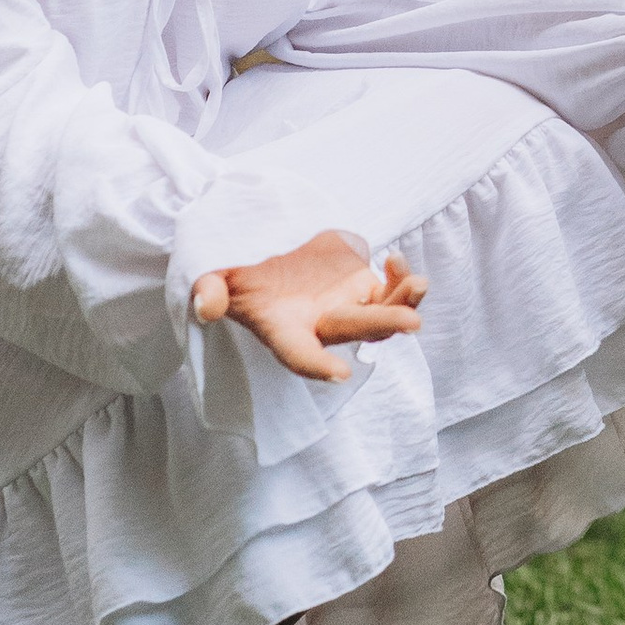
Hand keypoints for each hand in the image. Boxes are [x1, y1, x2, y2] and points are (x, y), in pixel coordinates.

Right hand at [191, 229, 426, 382]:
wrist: (264, 252)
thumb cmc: (237, 273)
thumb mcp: (215, 276)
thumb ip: (210, 291)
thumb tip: (206, 304)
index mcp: (282, 328)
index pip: (298, 353)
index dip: (317, 365)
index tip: (340, 373)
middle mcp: (317, 324)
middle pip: (351, 331)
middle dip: (381, 326)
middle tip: (412, 322)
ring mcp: (344, 305)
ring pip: (380, 315)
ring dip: (403, 304)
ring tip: (418, 284)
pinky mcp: (360, 287)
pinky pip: (387, 292)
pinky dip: (398, 280)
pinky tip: (397, 261)